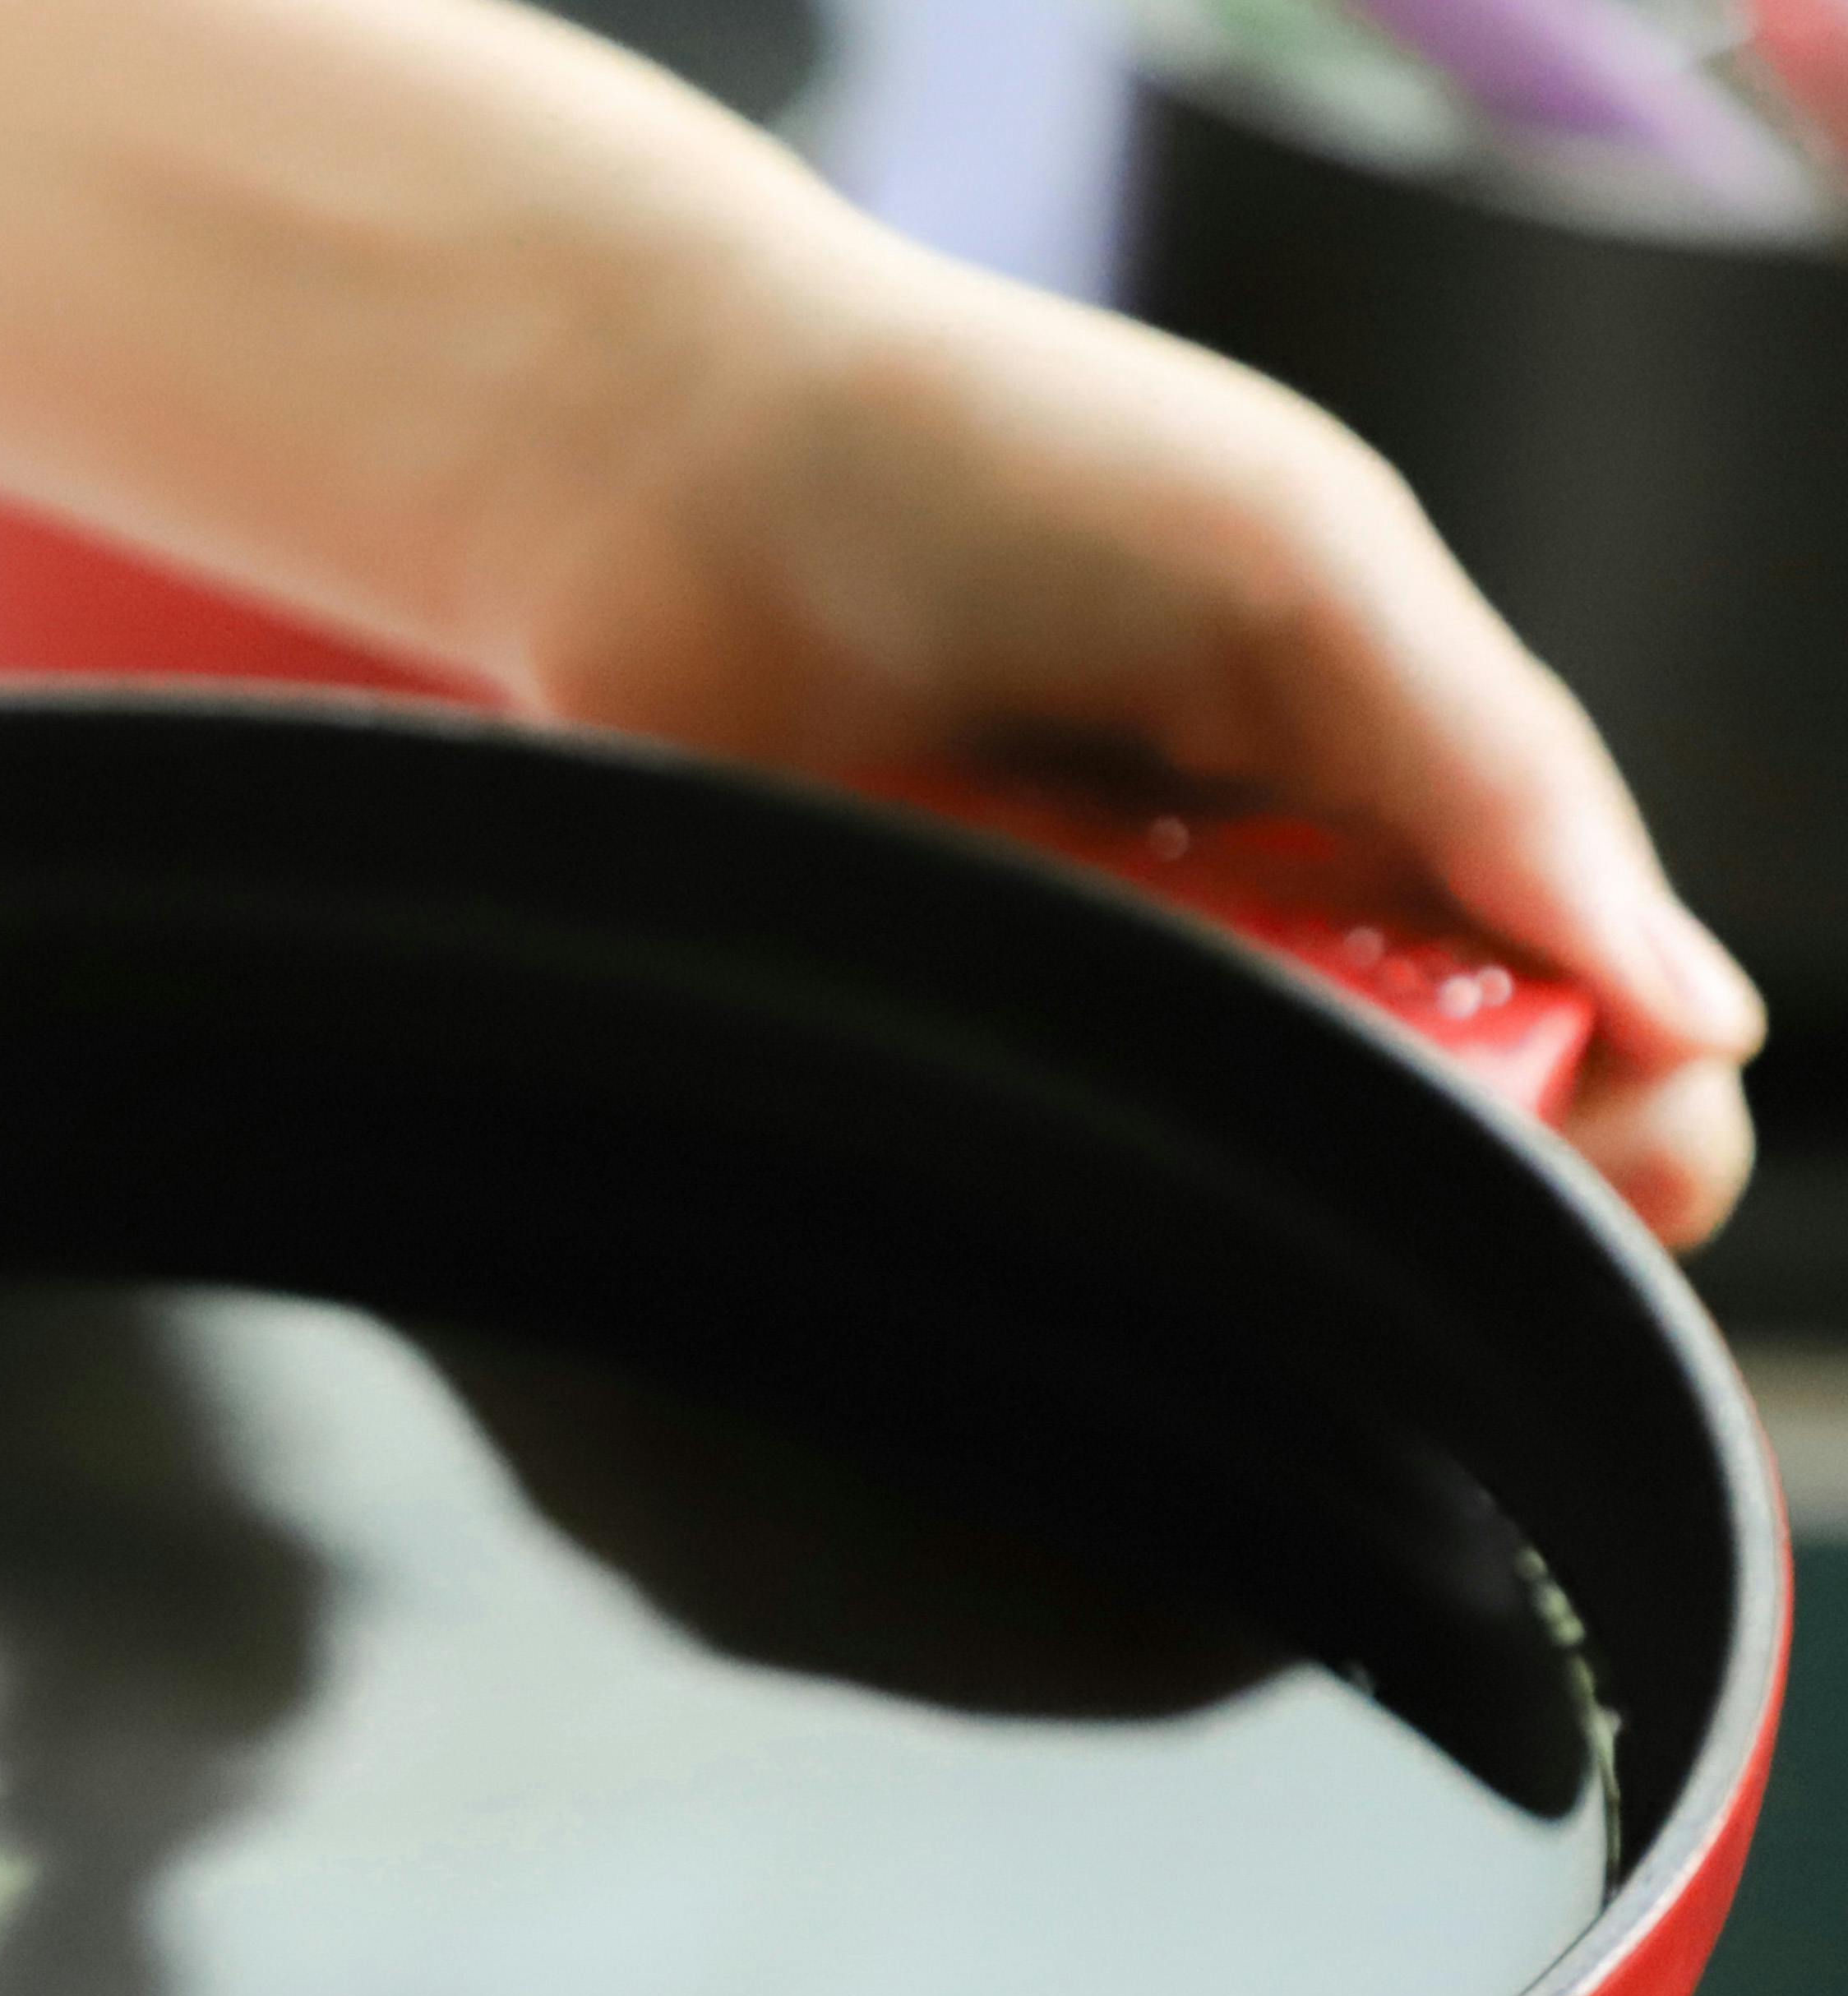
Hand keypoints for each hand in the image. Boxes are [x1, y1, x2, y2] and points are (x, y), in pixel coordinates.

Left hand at [513, 243, 1766, 1243]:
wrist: (660, 473)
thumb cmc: (983, 457)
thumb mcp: (1298, 563)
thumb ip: (1496, 766)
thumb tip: (1698, 1009)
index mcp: (1403, 791)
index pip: (1587, 1006)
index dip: (1618, 1101)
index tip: (1596, 1147)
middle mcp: (1261, 912)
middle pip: (1420, 1123)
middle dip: (1427, 1156)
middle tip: (1352, 1113)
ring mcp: (1090, 995)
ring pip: (1229, 1176)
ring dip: (1232, 1166)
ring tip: (1157, 1055)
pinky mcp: (931, 1051)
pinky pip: (1030, 1171)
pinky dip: (1051, 1168)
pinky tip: (1025, 1112)